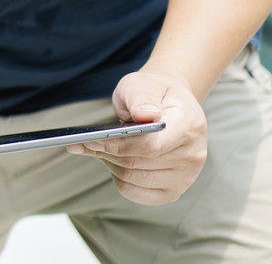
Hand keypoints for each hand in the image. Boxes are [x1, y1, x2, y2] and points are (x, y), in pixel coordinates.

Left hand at [66, 66, 207, 204]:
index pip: (151, 146)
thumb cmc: (153, 93)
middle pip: (138, 164)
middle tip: (86, 140)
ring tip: (100, 147)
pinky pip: (135, 193)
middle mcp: (193, 155)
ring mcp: (185, 177)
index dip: (118, 144)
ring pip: (132, 179)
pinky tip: (113, 161)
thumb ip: (141, 99)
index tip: (91, 137)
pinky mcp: (172, 191)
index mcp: (189, 126)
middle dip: (106, 151)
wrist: (168, 104)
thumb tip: (144, 115)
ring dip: (109, 163)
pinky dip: (118, 178)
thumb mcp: (143, 85)